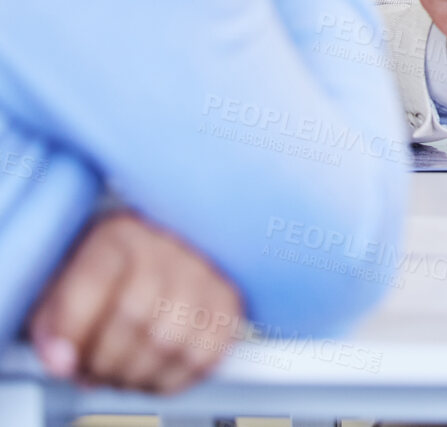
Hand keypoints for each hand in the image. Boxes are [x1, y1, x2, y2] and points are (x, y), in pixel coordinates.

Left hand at [29, 211, 242, 392]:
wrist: (152, 266)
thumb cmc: (102, 284)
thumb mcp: (60, 291)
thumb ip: (51, 326)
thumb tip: (60, 362)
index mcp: (118, 234)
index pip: (94, 280)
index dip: (72, 330)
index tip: (61, 361)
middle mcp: (168, 244)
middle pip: (135, 314)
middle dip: (104, 360)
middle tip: (92, 371)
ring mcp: (205, 271)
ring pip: (171, 340)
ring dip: (136, 374)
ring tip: (120, 372)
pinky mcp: (229, 302)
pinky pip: (204, 356)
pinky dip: (170, 378)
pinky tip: (150, 370)